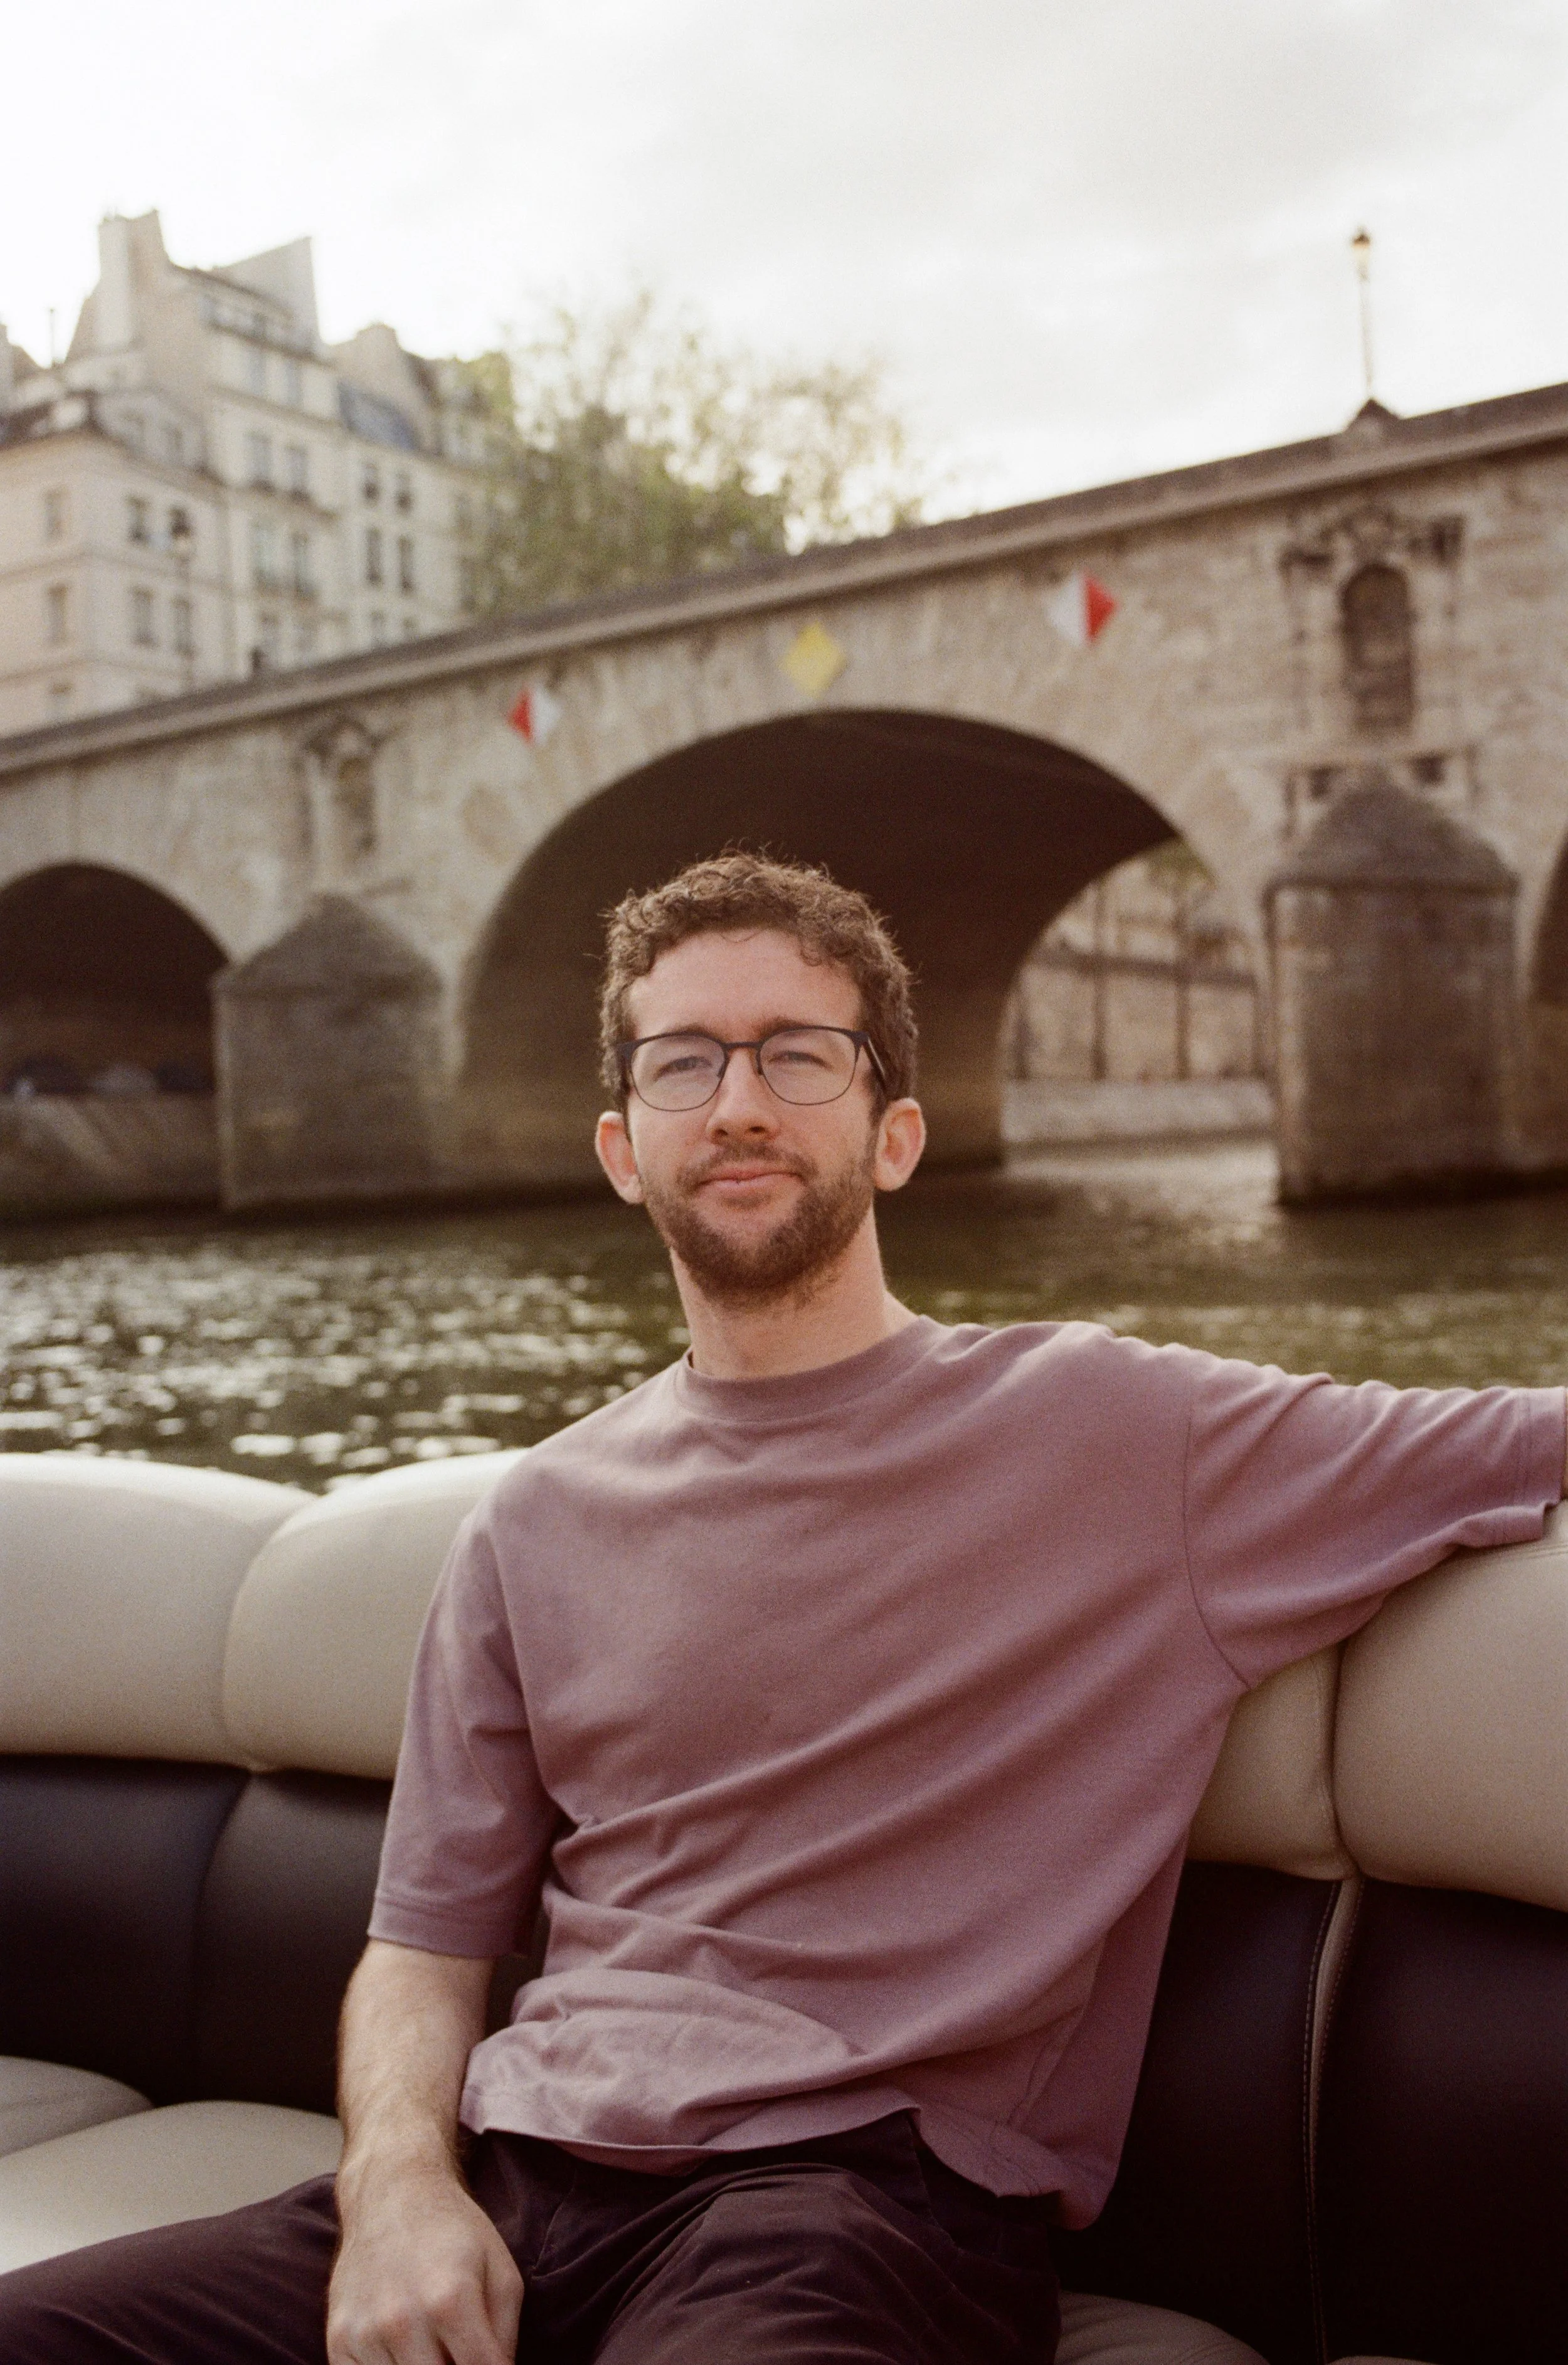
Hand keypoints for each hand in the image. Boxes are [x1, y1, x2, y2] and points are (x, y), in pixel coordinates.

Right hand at [327, 2161, 522, 2364]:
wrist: (391, 2193)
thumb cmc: (454, 2233)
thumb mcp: (501, 2273)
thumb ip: (506, 2338)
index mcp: (452, 2301)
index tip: (489, 2362)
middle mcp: (403, 2321)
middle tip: (458, 2349)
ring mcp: (365, 2334)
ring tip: (432, 2345)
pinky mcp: (338, 2341)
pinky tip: (404, 2351)